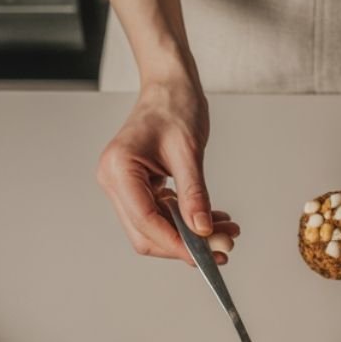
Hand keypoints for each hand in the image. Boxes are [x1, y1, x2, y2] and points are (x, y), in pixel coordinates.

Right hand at [96, 75, 238, 263]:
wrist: (169, 86)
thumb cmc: (174, 105)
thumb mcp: (189, 151)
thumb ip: (195, 193)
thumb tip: (202, 230)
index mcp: (119, 168)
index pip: (146, 221)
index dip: (176, 244)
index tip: (206, 255)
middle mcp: (115, 180)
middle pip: (146, 233)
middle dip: (185, 245)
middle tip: (223, 247)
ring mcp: (124, 186)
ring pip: (155, 228)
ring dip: (190, 236)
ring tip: (226, 231)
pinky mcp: (138, 188)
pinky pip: (162, 215)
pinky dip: (186, 222)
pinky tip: (212, 220)